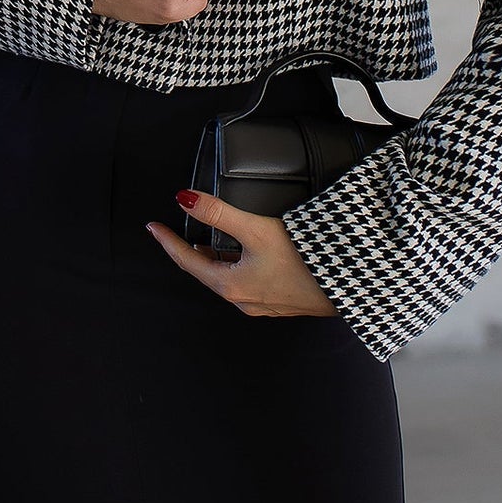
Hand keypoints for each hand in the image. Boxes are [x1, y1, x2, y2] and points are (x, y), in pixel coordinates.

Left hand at [145, 190, 343, 318]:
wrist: (348, 284)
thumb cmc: (305, 261)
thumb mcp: (256, 229)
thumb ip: (218, 213)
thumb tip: (186, 199)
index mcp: (230, 285)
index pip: (187, 260)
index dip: (168, 241)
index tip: (153, 228)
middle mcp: (243, 300)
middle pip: (207, 271)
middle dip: (191, 250)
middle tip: (178, 231)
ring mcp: (262, 303)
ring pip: (228, 277)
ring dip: (216, 258)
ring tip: (209, 239)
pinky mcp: (281, 300)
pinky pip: (248, 282)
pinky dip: (238, 265)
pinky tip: (248, 254)